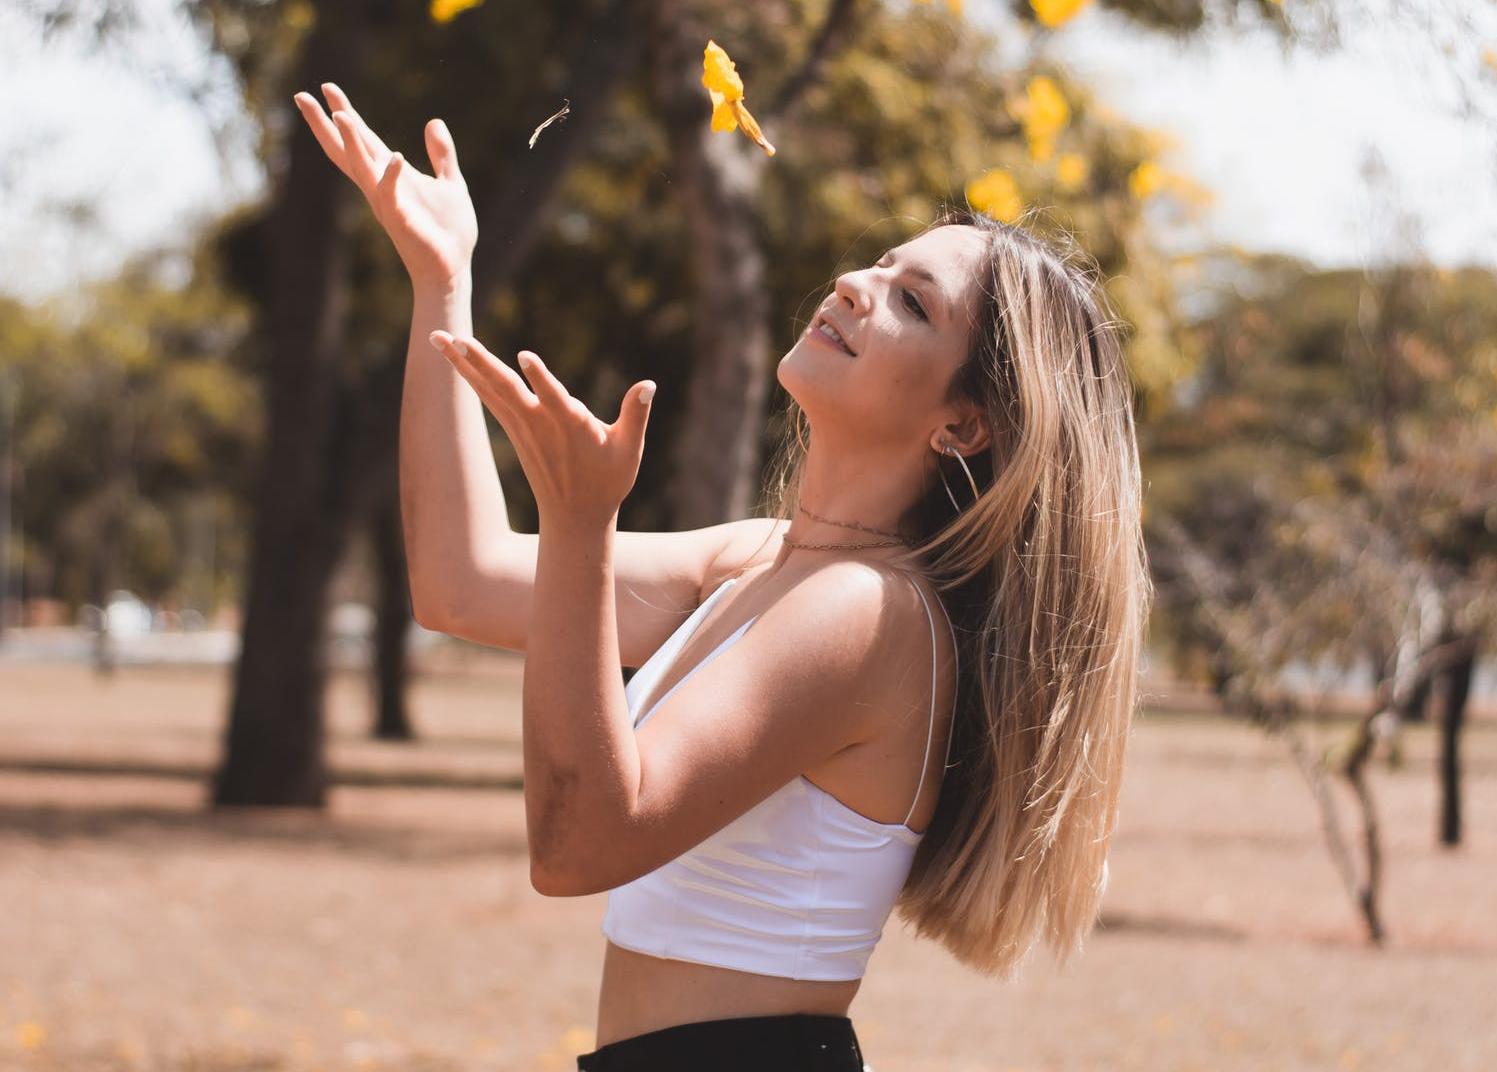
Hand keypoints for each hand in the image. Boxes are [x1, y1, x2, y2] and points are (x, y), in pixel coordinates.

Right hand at [293, 83, 476, 286]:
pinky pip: (391, 194)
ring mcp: (387, 203)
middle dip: (324, 124)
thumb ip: (442, 154)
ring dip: (351, 141)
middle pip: (346, 149)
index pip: (363, 139)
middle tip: (301, 96)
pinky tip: (398, 157)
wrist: (452, 267)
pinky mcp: (401, 219)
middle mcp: (380, 187)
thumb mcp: (450, 183)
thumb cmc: (449, 231)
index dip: (346, 112)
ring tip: (340, 113)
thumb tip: (433, 121)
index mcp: (390, 175)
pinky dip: (392, 176)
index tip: (328, 87)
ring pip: (361, 167)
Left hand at [428, 331, 656, 529]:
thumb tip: (649, 385)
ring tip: (437, 336)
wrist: (575, 517)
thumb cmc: (608, 482)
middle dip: (481, 362)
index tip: (526, 356)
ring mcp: (522, 425)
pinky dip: (469, 374)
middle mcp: (539, 424)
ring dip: (462, 362)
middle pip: (507, 389)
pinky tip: (453, 356)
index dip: (541, 378)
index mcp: (570, 428)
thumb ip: (635, 415)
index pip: (554, 399)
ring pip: (488, 387)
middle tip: (457, 336)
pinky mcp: (514, 427)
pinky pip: (487, 394)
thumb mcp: (628, 450)